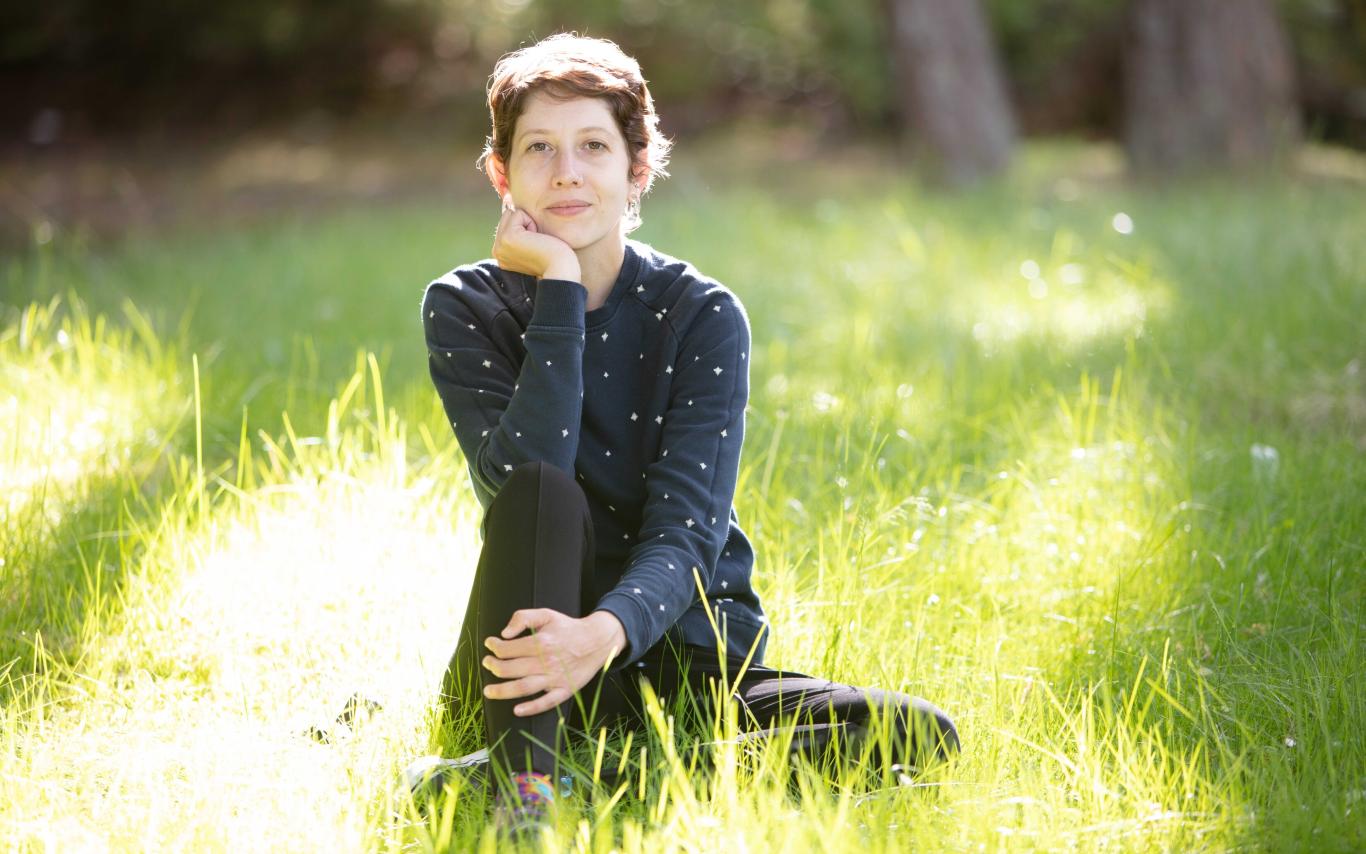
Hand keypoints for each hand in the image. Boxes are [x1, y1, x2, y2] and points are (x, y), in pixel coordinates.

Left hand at [482, 609, 625, 716]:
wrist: (597, 640)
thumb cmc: (568, 628)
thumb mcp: (546, 614)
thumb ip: (523, 618)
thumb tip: (504, 633)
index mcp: (542, 642)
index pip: (508, 649)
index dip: (494, 647)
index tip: (490, 645)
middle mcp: (547, 662)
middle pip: (511, 670)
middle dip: (493, 667)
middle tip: (487, 664)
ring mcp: (556, 678)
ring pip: (523, 688)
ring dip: (502, 691)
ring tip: (489, 691)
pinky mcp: (565, 690)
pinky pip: (547, 703)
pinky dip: (531, 708)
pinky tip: (517, 710)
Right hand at [491, 195, 581, 281]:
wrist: (560, 269)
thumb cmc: (552, 255)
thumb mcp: (531, 241)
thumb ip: (518, 227)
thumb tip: (507, 199)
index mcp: (501, 254)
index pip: (508, 224)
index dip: (526, 228)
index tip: (535, 246)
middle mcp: (497, 251)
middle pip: (508, 216)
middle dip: (525, 223)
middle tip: (537, 244)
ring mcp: (500, 246)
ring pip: (512, 213)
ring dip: (529, 223)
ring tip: (537, 242)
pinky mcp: (507, 238)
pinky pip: (518, 213)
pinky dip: (531, 223)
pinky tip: (537, 240)